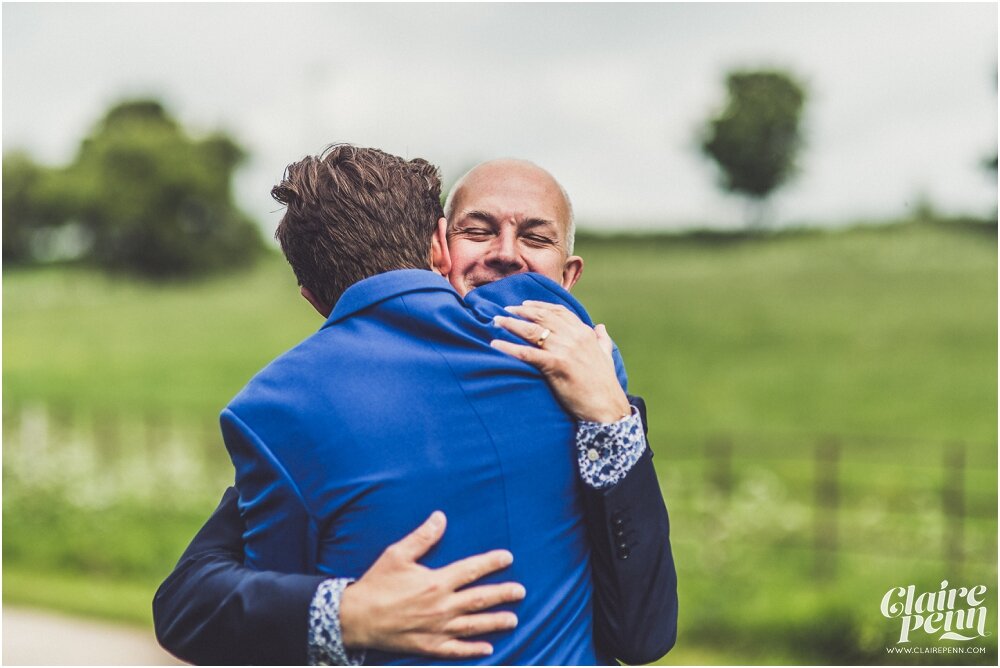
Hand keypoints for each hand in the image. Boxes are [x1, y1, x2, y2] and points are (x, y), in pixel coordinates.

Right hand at [339, 511, 524, 657]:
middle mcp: (442, 606)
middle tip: (520, 591)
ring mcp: (437, 628)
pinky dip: (473, 650)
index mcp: (436, 581)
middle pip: (480, 599)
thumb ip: (422, 537)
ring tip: (513, 619)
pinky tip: (488, 649)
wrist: (356, 618)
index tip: (508, 558)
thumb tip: (440, 517)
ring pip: (474, 625)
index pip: (471, 570)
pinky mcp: (429, 646)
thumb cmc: (377, 584)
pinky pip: (456, 650)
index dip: (491, 562)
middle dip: (502, 594)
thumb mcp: (397, 554)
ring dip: (495, 622)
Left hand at [490, 300, 631, 422]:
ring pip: (533, 331)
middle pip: (542, 317)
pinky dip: (510, 347)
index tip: (523, 305)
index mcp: (584, 333)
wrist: (607, 406)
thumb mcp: (606, 356)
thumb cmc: (605, 384)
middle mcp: (574, 337)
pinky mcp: (556, 365)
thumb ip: (602, 339)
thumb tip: (601, 326)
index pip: (559, 312)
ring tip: (496, 321)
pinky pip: (527, 353)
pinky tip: (495, 344)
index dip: (539, 306)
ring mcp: (565, 350)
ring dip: (511, 324)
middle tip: (503, 311)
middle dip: (520, 312)